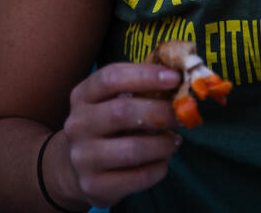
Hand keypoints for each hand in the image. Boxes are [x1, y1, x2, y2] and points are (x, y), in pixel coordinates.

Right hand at [57, 62, 182, 208]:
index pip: (111, 78)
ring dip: (163, 144)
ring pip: (132, 149)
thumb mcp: (113, 101)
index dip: (145, 75)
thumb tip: (185, 75)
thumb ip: (142, 88)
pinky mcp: (94, 185)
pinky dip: (158, 168)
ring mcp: (83, 157)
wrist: (76, 168)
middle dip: (160, 112)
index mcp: (83, 96)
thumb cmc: (108, 125)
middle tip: (183, 115)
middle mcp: (77, 125)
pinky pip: (137, 177)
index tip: (175, 78)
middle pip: (122, 112)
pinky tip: (163, 162)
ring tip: (176, 141)